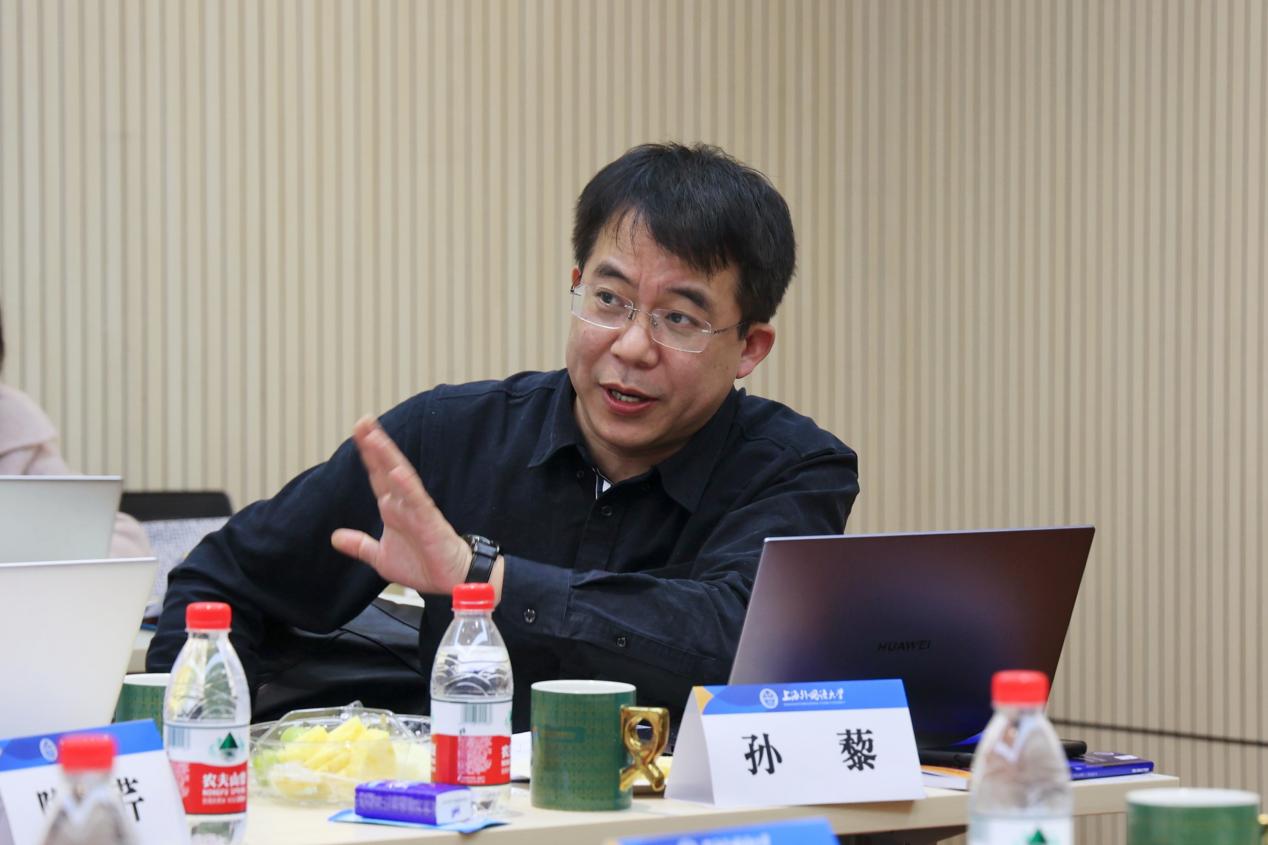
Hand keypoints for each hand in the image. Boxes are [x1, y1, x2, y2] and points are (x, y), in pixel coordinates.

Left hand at [330, 416, 470, 595]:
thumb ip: (359, 544)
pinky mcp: (430, 522)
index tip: (357, 431)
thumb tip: (335, 537)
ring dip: (388, 457)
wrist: (449, 582)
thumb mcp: (381, 557)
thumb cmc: (422, 565)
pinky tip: (398, 472)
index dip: (367, 454)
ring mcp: (417, 510)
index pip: (377, 474)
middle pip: (387, 467)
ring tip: (375, 437)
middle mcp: (404, 503)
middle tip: (363, 420)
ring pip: (401, 477)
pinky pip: (418, 502)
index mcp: (392, 508)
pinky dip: (407, 487)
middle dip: (375, 444)